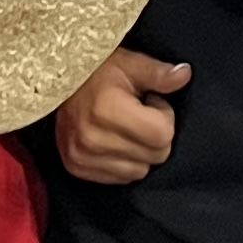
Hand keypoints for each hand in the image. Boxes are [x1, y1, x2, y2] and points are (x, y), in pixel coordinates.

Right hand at [54, 48, 188, 183]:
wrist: (57, 85)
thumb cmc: (98, 72)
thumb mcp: (130, 64)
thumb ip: (158, 73)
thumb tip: (185, 75)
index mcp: (107, 109)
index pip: (162, 134)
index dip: (164, 116)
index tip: (151, 102)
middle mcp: (91, 138)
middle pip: (155, 155)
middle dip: (155, 135)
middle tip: (139, 115)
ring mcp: (81, 156)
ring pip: (139, 171)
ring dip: (140, 151)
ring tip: (126, 127)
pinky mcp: (76, 167)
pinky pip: (119, 178)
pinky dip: (124, 163)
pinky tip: (114, 141)